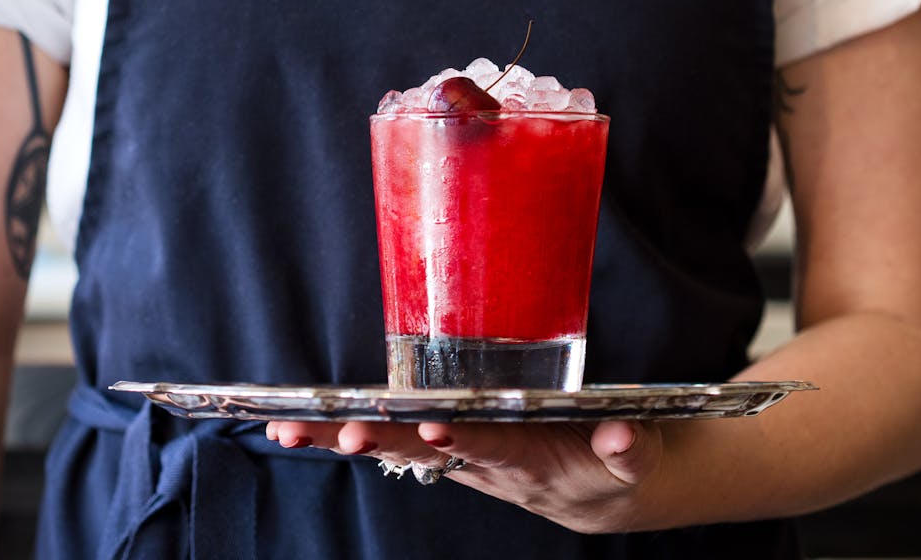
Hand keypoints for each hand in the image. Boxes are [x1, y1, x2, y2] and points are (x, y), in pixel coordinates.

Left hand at [266, 417, 662, 533]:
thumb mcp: (631, 461)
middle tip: (340, 435)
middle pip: (425, 448)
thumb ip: (627, 450)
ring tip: (288, 431)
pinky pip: (398, 439)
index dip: (460, 439)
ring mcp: (463, 455)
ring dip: (343, 436)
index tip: (431, 429)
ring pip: (397, 444)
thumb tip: (623, 439)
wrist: (597, 494)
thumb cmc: (612, 466)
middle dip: (382, 441)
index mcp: (527, 457)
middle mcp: (483, 459)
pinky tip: (308, 427)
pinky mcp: (454, 446)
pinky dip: (352, 432)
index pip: (489, 446)